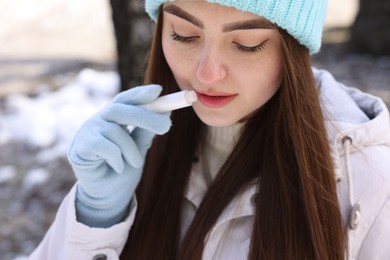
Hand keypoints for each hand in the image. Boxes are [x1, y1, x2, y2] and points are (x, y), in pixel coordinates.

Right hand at [68, 84, 170, 226]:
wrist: (107, 197)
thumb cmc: (122, 170)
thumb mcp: (139, 148)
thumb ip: (146, 132)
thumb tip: (165, 114)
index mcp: (112, 117)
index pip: (125, 99)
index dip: (140, 93)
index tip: (159, 91)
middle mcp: (98, 120)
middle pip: (121, 109)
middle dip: (146, 117)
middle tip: (166, 127)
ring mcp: (87, 132)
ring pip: (116, 132)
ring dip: (132, 150)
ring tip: (134, 163)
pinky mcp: (80, 147)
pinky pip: (106, 147)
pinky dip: (117, 159)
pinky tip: (117, 167)